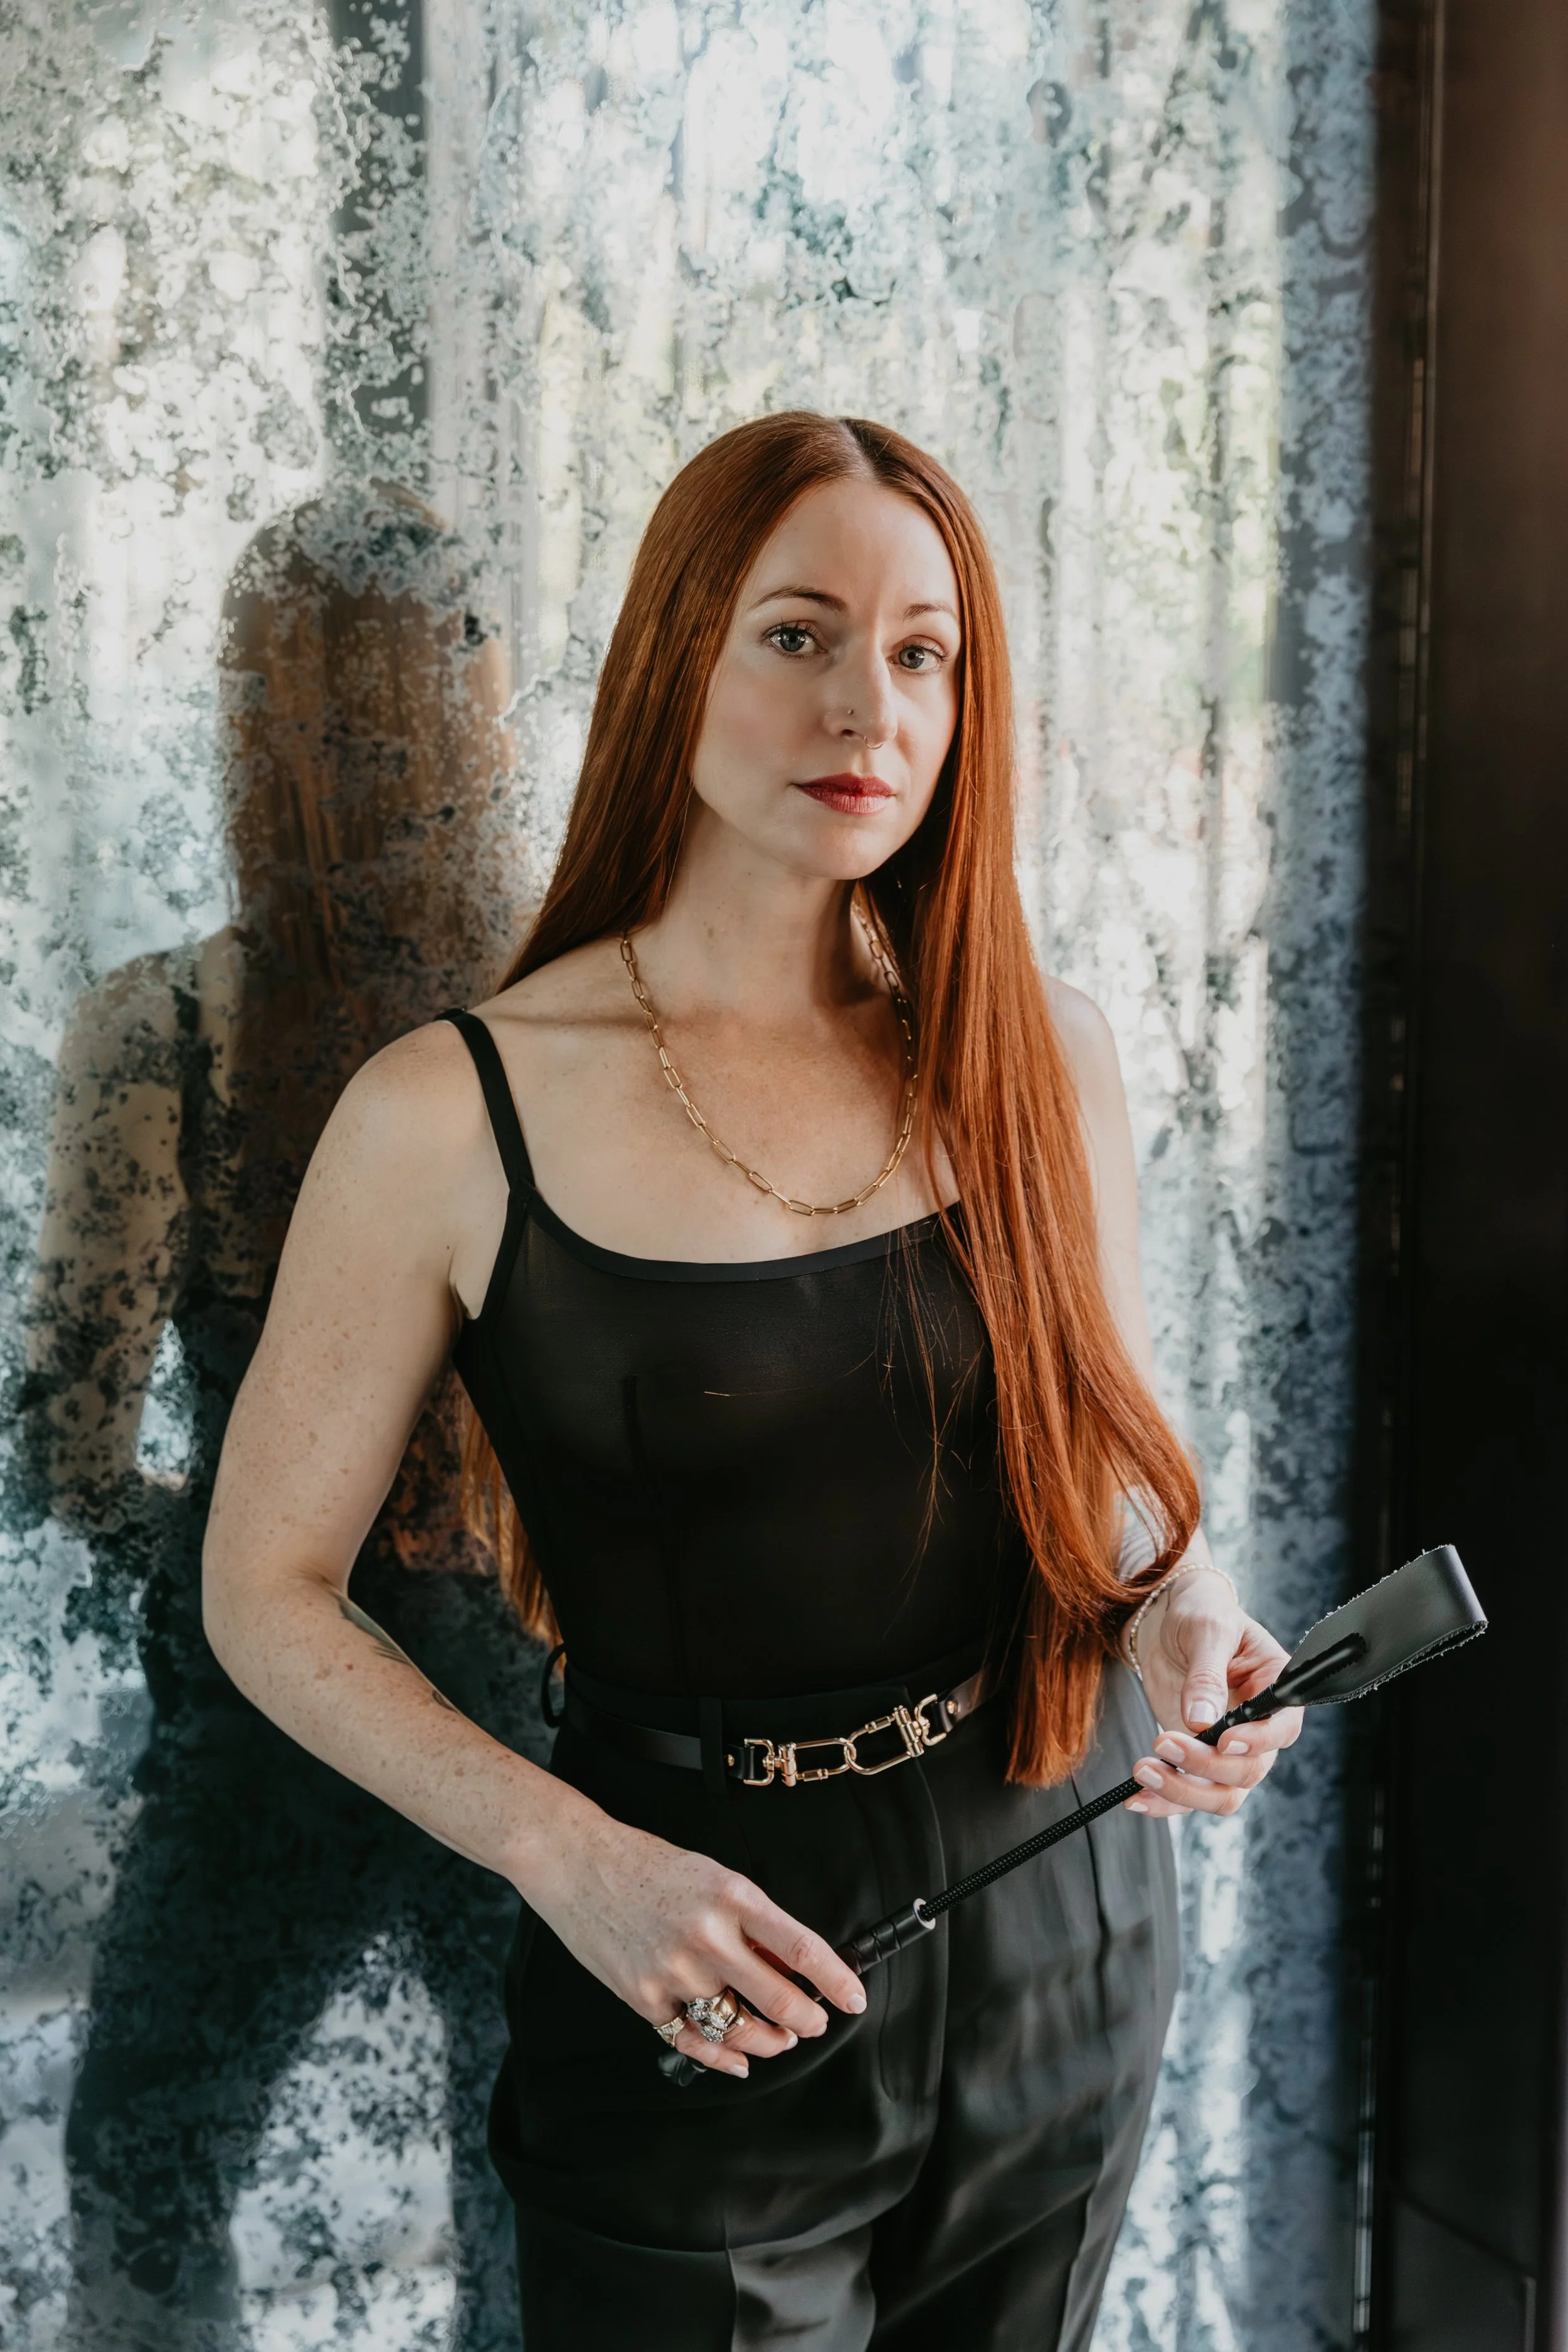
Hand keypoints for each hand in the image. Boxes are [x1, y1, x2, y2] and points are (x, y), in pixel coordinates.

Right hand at [527, 1804, 866, 2078]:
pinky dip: (721, 2057)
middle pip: (777, 2000)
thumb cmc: (651, 1866)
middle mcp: (707, 1937)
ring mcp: (674, 1971)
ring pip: (737, 2029)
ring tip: (780, 2039)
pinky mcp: (644, 1997)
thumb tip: (793, 1967)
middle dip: (807, 2021)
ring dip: (768, 2041)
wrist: (580, 1864)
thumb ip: (752, 1922)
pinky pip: (693, 2041)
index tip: (854, 1998)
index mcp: (733, 1897)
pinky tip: (737, 2059)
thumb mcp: (714, 1878)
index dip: (837, 1980)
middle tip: (816, 2023)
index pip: (802, 1948)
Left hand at [1124, 1566, 1302, 1820]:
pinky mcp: (1198, 1758)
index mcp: (1275, 1686)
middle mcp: (1259, 1725)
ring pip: (1222, 1794)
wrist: (1168, 1619)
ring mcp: (1228, 1747)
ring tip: (1143, 1772)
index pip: (1282, 1728)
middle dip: (1205, 1766)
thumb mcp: (1207, 1630)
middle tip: (1163, 1742)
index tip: (1223, 1741)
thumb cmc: (1201, 1612)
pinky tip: (1138, 1798)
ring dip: (1183, 1792)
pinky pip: (1190, 1793)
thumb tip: (1202, 1721)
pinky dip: (1165, 1802)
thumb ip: (1207, 1675)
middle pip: (1248, 1771)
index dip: (1258, 1743)